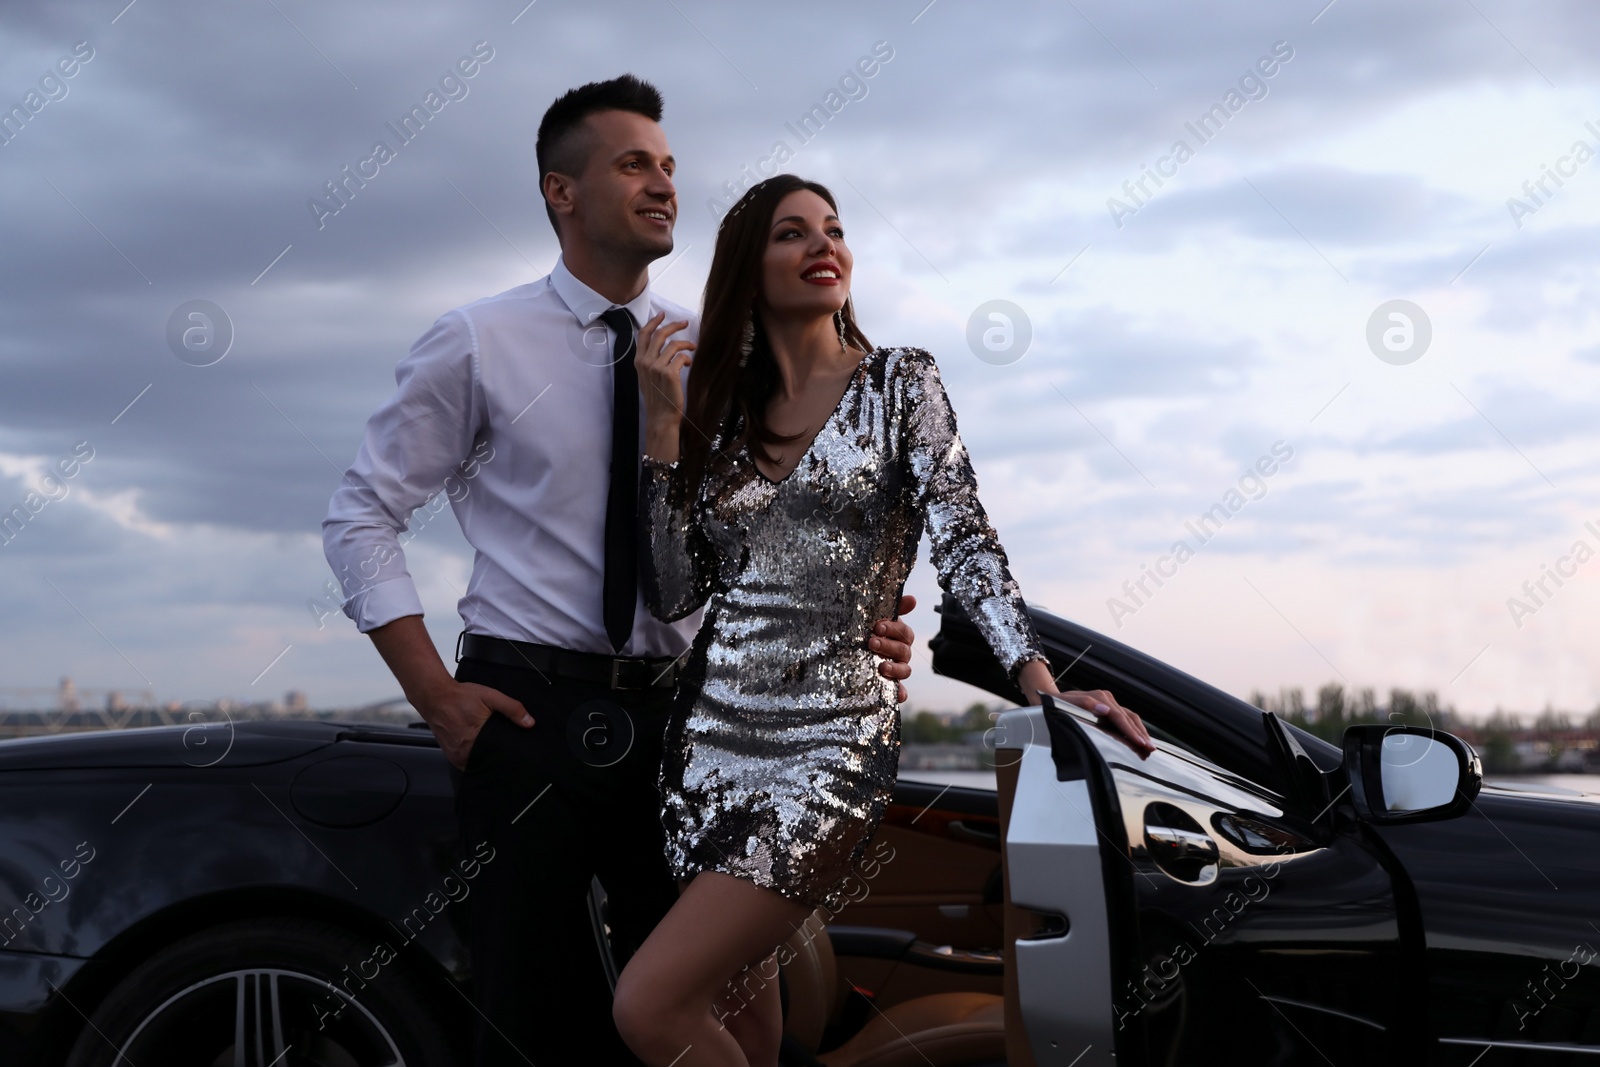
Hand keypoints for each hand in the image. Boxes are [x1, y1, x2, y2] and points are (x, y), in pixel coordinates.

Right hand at [413, 677, 533, 769]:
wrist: (435, 696)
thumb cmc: (459, 697)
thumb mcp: (491, 697)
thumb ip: (512, 709)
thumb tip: (529, 722)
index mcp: (475, 739)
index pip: (498, 756)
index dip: (508, 754)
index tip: (514, 751)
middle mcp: (464, 751)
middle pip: (488, 760)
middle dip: (497, 754)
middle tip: (503, 744)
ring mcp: (456, 756)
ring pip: (478, 762)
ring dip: (486, 756)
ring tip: (491, 745)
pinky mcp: (451, 756)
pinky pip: (468, 762)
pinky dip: (475, 756)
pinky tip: (479, 747)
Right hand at [635, 310, 694, 462]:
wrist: (661, 416)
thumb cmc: (657, 398)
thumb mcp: (647, 377)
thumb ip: (650, 362)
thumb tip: (662, 347)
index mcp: (638, 361)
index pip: (643, 335)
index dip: (653, 322)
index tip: (662, 315)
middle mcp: (645, 362)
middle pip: (659, 334)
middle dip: (673, 325)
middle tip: (685, 323)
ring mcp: (656, 367)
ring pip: (673, 344)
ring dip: (686, 344)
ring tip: (693, 348)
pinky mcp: (669, 373)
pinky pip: (681, 357)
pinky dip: (688, 359)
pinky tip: (690, 364)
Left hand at [870, 594, 916, 703]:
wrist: (844, 651)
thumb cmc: (866, 631)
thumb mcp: (875, 618)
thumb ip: (894, 608)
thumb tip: (913, 600)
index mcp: (899, 637)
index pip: (905, 632)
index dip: (893, 629)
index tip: (877, 626)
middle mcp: (900, 654)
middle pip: (904, 651)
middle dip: (888, 646)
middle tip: (872, 642)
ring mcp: (896, 670)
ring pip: (905, 670)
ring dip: (895, 669)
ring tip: (882, 667)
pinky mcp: (889, 686)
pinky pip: (900, 691)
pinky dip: (901, 693)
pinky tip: (898, 695)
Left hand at [1016, 660, 1154, 759]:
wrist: (1050, 699)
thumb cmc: (1057, 704)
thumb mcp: (1066, 703)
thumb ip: (1086, 704)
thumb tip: (1105, 710)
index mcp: (1100, 697)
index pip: (1119, 717)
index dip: (1130, 731)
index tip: (1140, 742)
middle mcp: (1107, 699)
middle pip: (1128, 717)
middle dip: (1140, 734)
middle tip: (1150, 749)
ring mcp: (1109, 703)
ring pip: (1130, 717)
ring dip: (1140, 732)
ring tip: (1149, 747)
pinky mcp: (1108, 709)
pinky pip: (1125, 718)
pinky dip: (1134, 728)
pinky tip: (1139, 739)